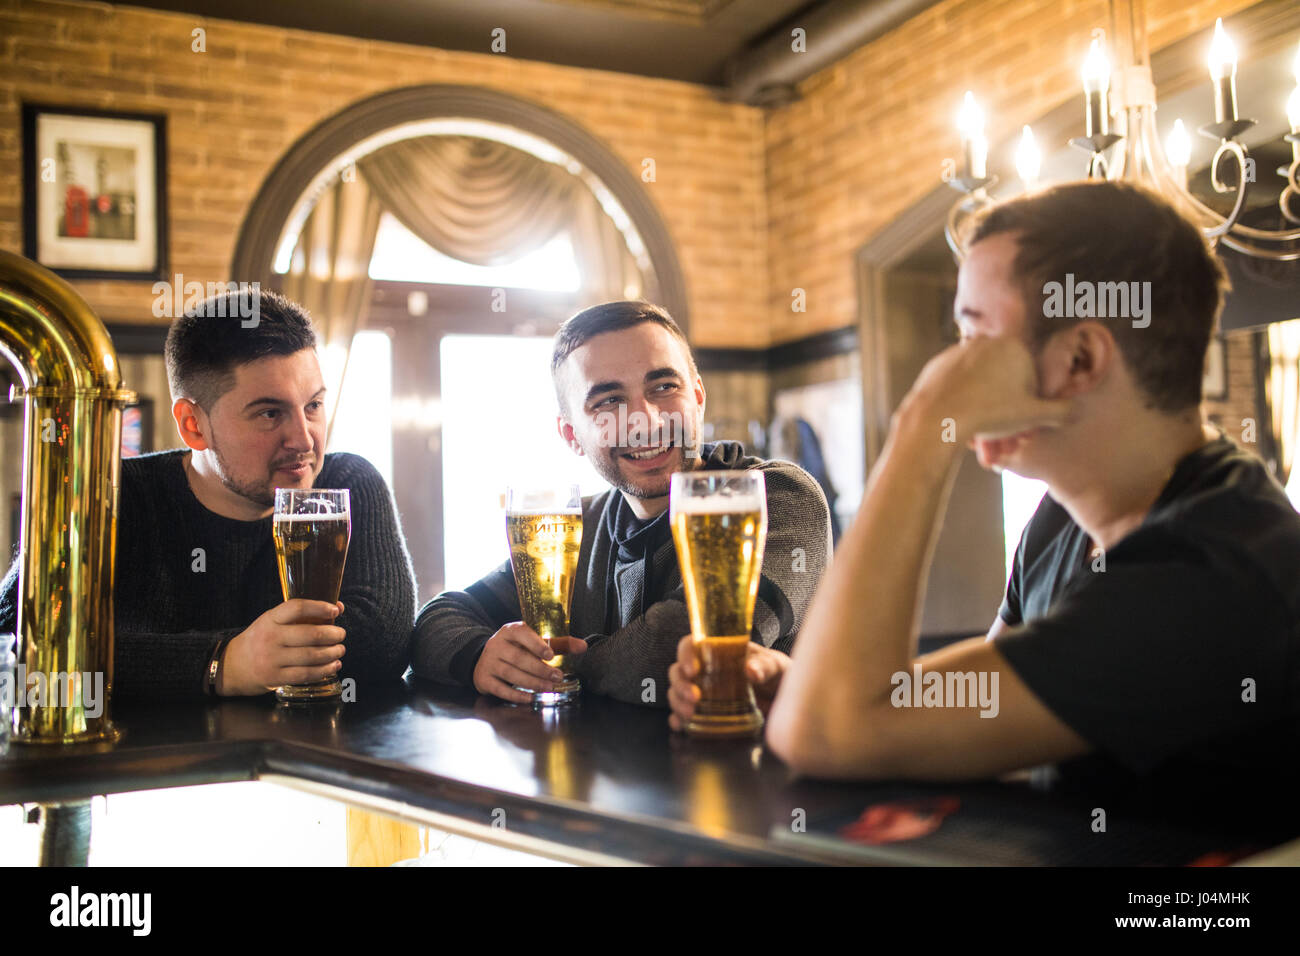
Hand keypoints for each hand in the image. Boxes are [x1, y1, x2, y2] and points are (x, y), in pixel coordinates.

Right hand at [219, 599, 345, 695]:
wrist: (230, 666)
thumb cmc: (259, 641)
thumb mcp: (272, 623)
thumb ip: (301, 616)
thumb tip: (338, 608)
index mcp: (269, 619)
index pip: (297, 608)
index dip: (319, 607)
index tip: (335, 610)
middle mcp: (270, 637)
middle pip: (310, 634)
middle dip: (333, 634)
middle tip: (341, 634)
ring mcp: (271, 659)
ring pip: (311, 656)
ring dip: (332, 653)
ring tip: (340, 650)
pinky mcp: (274, 678)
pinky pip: (306, 674)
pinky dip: (324, 670)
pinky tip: (333, 665)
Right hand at [472, 622, 587, 703]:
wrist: (483, 659)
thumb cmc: (515, 648)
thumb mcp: (533, 642)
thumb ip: (558, 644)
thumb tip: (583, 646)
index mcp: (510, 631)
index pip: (522, 633)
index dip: (536, 644)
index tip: (551, 655)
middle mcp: (496, 645)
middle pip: (518, 657)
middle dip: (539, 669)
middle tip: (557, 677)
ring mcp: (489, 662)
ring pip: (511, 674)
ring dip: (532, 682)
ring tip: (549, 688)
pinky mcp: (484, 679)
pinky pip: (500, 689)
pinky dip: (516, 695)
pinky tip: (530, 698)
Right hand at [667, 634, 788, 731]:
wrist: (789, 702)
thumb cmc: (780, 676)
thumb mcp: (777, 666)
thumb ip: (766, 665)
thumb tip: (751, 671)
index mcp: (718, 651)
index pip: (691, 645)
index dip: (685, 655)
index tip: (692, 670)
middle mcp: (706, 670)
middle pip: (678, 671)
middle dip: (680, 685)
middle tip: (694, 698)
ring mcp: (704, 692)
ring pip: (676, 692)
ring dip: (677, 703)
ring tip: (690, 715)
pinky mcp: (706, 713)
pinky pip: (683, 715)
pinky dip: (678, 720)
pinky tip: (681, 726)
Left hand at [902, 336, 1071, 464]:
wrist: (935, 418)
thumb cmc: (988, 414)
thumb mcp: (1033, 416)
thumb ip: (1060, 411)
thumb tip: (1077, 410)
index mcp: (1014, 347)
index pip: (1030, 378)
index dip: (1029, 406)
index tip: (1021, 426)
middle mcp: (986, 342)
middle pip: (1004, 381)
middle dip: (1006, 411)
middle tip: (1002, 438)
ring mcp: (959, 351)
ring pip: (981, 384)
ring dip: (985, 408)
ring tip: (981, 437)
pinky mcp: (938, 364)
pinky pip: (958, 385)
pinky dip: (962, 400)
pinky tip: (961, 421)